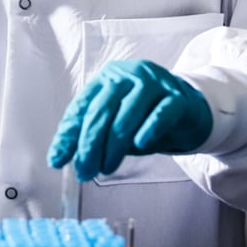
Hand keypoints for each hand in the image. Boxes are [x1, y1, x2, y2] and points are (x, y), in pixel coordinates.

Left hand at [47, 59, 211, 181]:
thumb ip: (95, 135)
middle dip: (89, 145)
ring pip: (126, 115)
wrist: (189, 109)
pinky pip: (160, 114)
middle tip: (85, 170)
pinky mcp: (177, 96)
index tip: (58, 160)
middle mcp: (128, 76)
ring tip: (106, 168)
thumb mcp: (116, 124)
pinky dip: (147, 130)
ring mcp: (154, 83)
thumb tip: (71, 159)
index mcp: (107, 79)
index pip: (81, 108)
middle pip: (101, 112)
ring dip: (113, 147)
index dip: (68, 136)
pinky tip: (140, 145)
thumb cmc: (146, 116)